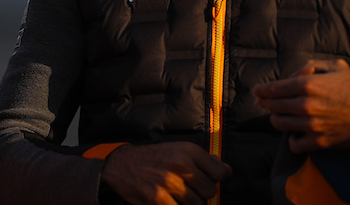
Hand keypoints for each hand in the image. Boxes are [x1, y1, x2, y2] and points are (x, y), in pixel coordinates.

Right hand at [100, 142, 231, 204]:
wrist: (121, 165)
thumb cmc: (153, 159)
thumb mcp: (178, 151)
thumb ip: (204, 160)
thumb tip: (227, 170)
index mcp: (187, 150)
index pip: (218, 172)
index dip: (213, 180)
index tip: (202, 180)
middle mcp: (180, 164)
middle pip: (209, 191)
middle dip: (200, 194)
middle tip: (186, 189)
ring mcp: (169, 182)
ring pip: (197, 204)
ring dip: (188, 203)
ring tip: (175, 195)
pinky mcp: (158, 199)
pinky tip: (168, 201)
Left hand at [252, 59, 349, 152]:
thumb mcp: (336, 66)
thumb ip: (310, 66)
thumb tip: (293, 74)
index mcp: (308, 84)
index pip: (273, 89)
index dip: (262, 90)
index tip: (257, 91)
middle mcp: (307, 105)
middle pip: (273, 107)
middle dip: (267, 103)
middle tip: (267, 102)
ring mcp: (313, 125)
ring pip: (280, 125)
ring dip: (278, 119)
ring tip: (283, 116)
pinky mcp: (322, 142)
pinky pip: (295, 144)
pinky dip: (292, 139)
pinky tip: (297, 132)